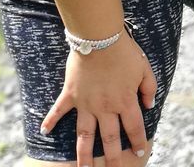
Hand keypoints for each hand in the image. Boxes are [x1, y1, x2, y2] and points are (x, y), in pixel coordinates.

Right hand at [40, 32, 155, 165]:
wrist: (100, 38)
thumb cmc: (125, 52)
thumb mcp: (145, 68)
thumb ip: (149, 88)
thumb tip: (149, 105)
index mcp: (125, 101)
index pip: (134, 128)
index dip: (138, 142)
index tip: (140, 153)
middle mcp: (105, 107)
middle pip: (109, 139)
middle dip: (112, 159)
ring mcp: (86, 103)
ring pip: (84, 135)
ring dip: (83, 155)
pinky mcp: (70, 95)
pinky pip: (58, 111)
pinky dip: (50, 121)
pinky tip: (44, 132)